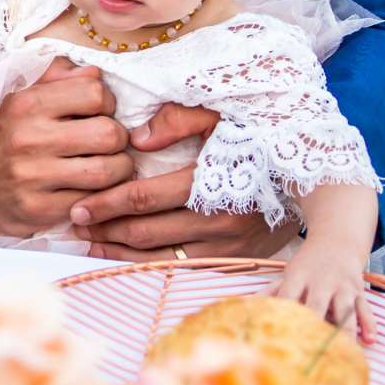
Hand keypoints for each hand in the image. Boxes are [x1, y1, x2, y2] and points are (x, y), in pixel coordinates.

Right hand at [0, 59, 131, 236]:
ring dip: (118, 169)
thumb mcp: (18, 97)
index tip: (98, 113)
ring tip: (108, 166)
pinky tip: (92, 189)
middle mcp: (29, 138)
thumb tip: (95, 73)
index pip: (95, 92)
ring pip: (108, 171)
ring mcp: (35, 177)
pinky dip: (101, 196)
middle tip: (108, 143)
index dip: (106, 103)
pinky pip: (93, 201)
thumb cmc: (1, 137)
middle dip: (118, 138)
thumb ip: (56, 77)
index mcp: (26, 104)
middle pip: (109, 133)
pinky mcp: (40, 209)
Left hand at [68, 104, 287, 259]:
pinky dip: (143, 266)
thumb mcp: (224, 114)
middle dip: (104, 229)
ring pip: (156, 258)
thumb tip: (137, 139)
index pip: (143, 199)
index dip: (106, 204)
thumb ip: (180, 118)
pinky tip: (120, 257)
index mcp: (212, 183)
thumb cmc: (258, 138)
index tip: (77, 206)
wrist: (310, 177)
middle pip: (144, 232)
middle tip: (74, 222)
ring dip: (117, 251)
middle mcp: (217, 222)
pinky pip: (177, 270)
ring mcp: (225, 248)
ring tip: (88, 242)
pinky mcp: (230, 262)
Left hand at [279, 238, 374, 341]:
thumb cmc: (307, 266)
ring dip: (345, 330)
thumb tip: (241, 305)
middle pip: (318, 304)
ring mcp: (342, 286)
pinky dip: (368, 324)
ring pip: (345, 309)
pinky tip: (370, 341)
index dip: (284, 315)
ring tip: (343, 351)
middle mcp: (322, 281)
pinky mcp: (359, 292)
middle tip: (311, 350)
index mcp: (299, 277)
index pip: (289, 297)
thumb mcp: (287, 274)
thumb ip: (269, 292)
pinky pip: (365, 309)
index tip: (280, 337)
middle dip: (315, 324)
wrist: (337, 242)